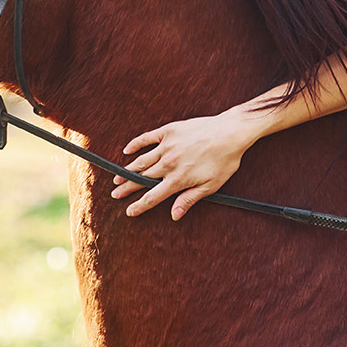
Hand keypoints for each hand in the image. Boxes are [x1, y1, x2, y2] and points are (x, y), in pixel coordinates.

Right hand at [111, 110, 264, 219]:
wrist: (231, 132)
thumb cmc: (225, 160)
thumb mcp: (211, 186)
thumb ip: (189, 199)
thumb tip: (174, 215)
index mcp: (178, 179)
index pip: (152, 196)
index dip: (139, 206)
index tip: (129, 211)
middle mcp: (168, 163)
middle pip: (141, 179)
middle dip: (127, 188)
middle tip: (115, 194)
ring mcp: (167, 146)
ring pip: (141, 161)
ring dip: (127, 170)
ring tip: (117, 177)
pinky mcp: (169, 131)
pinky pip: (147, 138)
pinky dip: (135, 145)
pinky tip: (127, 150)